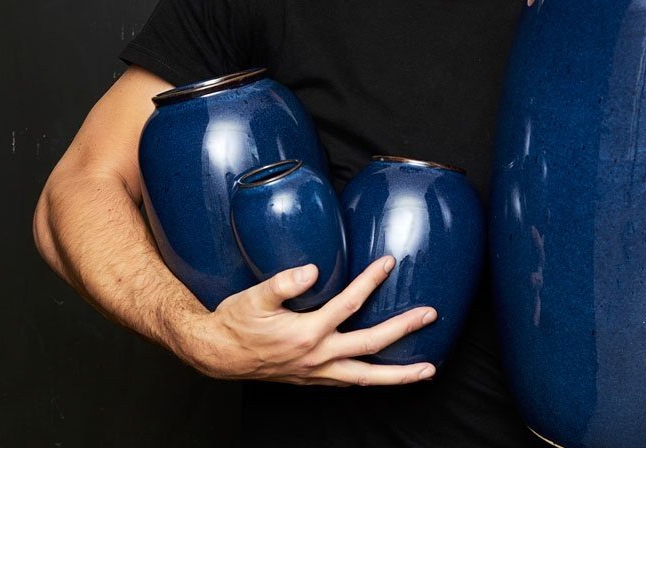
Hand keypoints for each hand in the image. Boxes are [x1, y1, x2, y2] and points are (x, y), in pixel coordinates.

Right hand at [186, 256, 436, 385]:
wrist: (216, 354)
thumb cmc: (235, 322)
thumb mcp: (254, 297)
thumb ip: (284, 282)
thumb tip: (313, 270)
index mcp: (307, 333)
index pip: (349, 303)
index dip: (371, 281)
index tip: (389, 263)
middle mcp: (317, 357)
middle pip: (370, 345)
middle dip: (403, 330)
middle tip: (430, 315)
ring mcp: (316, 372)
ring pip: (365, 377)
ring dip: (398, 374)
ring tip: (427, 371)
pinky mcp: (312, 379)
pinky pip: (350, 383)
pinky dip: (371, 380)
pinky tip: (384, 376)